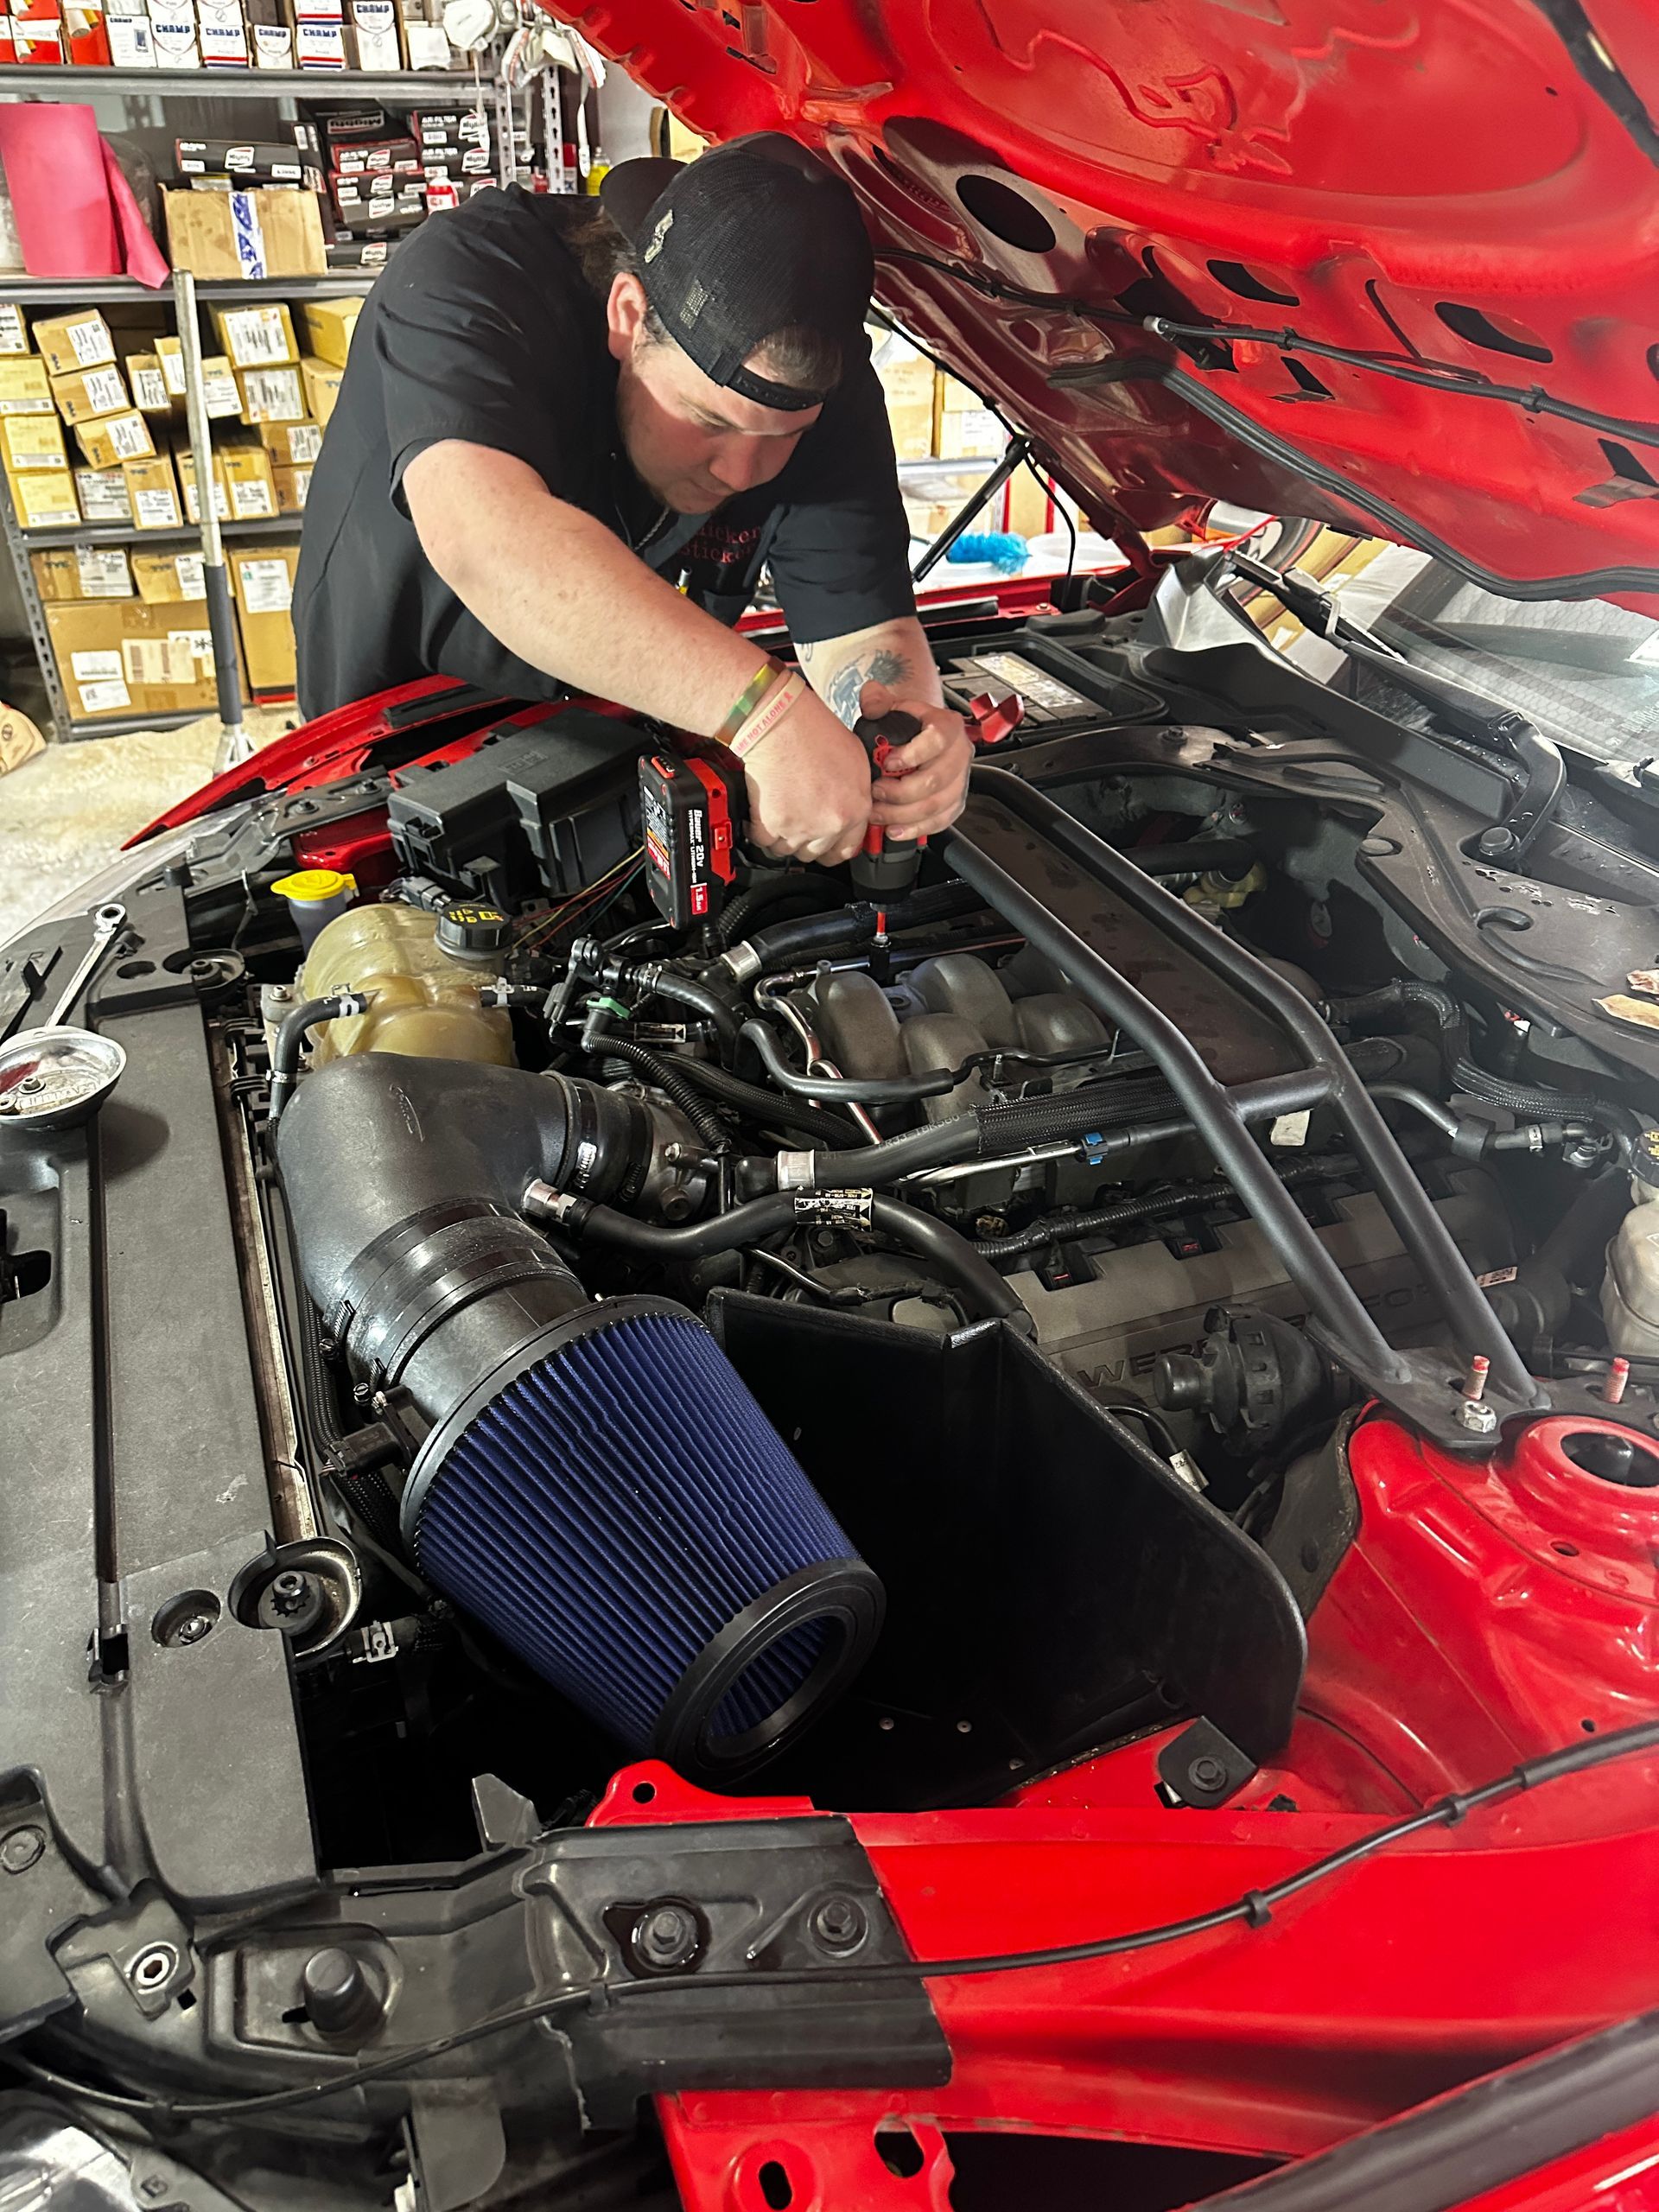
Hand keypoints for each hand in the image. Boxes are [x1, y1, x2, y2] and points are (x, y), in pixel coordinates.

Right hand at [743, 686, 875, 864]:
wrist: (781, 723)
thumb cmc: (815, 731)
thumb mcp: (855, 760)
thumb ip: (855, 793)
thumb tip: (849, 809)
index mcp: (856, 809)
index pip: (847, 849)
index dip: (832, 847)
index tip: (823, 843)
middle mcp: (831, 823)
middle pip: (815, 854)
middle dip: (805, 841)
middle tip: (796, 821)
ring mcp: (801, 827)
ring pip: (787, 850)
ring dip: (781, 836)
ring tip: (778, 813)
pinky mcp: (772, 824)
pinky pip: (763, 841)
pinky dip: (758, 830)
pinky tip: (760, 814)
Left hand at [860, 681, 973, 841]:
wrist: (921, 737)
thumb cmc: (908, 725)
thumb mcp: (892, 707)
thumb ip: (879, 701)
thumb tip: (871, 696)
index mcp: (948, 726)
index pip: (937, 740)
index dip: (912, 754)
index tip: (888, 762)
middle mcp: (960, 754)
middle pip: (936, 780)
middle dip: (901, 792)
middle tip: (876, 792)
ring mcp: (960, 780)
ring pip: (937, 805)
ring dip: (904, 815)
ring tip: (878, 813)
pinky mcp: (955, 802)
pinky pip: (941, 821)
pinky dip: (916, 829)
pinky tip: (895, 829)